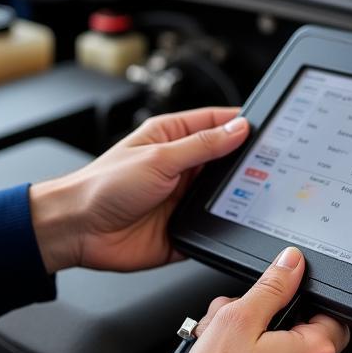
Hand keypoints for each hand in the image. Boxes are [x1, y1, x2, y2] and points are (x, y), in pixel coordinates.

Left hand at [28, 107, 249, 272]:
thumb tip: (238, 128)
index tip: (270, 128)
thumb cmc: (102, 186)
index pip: (216, 122)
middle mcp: (180, 166)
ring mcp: (183, 198)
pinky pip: (214, 228)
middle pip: (226, 160)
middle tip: (274, 164)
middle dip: (247, 163)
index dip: (242, 123)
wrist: (77, 230)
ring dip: (239, 197)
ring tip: (262, 195)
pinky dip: (226, 227)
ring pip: (225, 195)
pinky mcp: (184, 229)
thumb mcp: (159, 158)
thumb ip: (202, 145)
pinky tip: (240, 224)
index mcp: (171, 137)